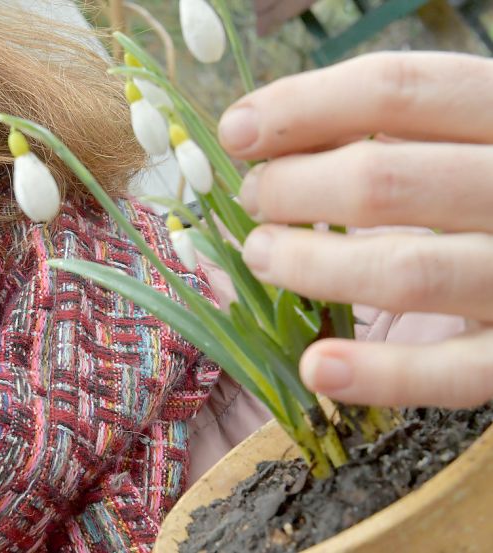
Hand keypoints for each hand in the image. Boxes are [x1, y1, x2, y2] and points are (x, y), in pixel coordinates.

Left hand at [218, 51, 492, 408]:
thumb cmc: (486, 189)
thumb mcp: (451, 139)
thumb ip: (375, 133)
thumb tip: (249, 136)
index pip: (395, 91)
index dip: (299, 108)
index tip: (236, 132)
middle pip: (385, 181)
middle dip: (292, 189)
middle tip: (254, 200)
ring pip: (408, 273)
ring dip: (312, 267)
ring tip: (262, 255)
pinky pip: (452, 373)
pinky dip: (378, 374)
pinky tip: (317, 367)